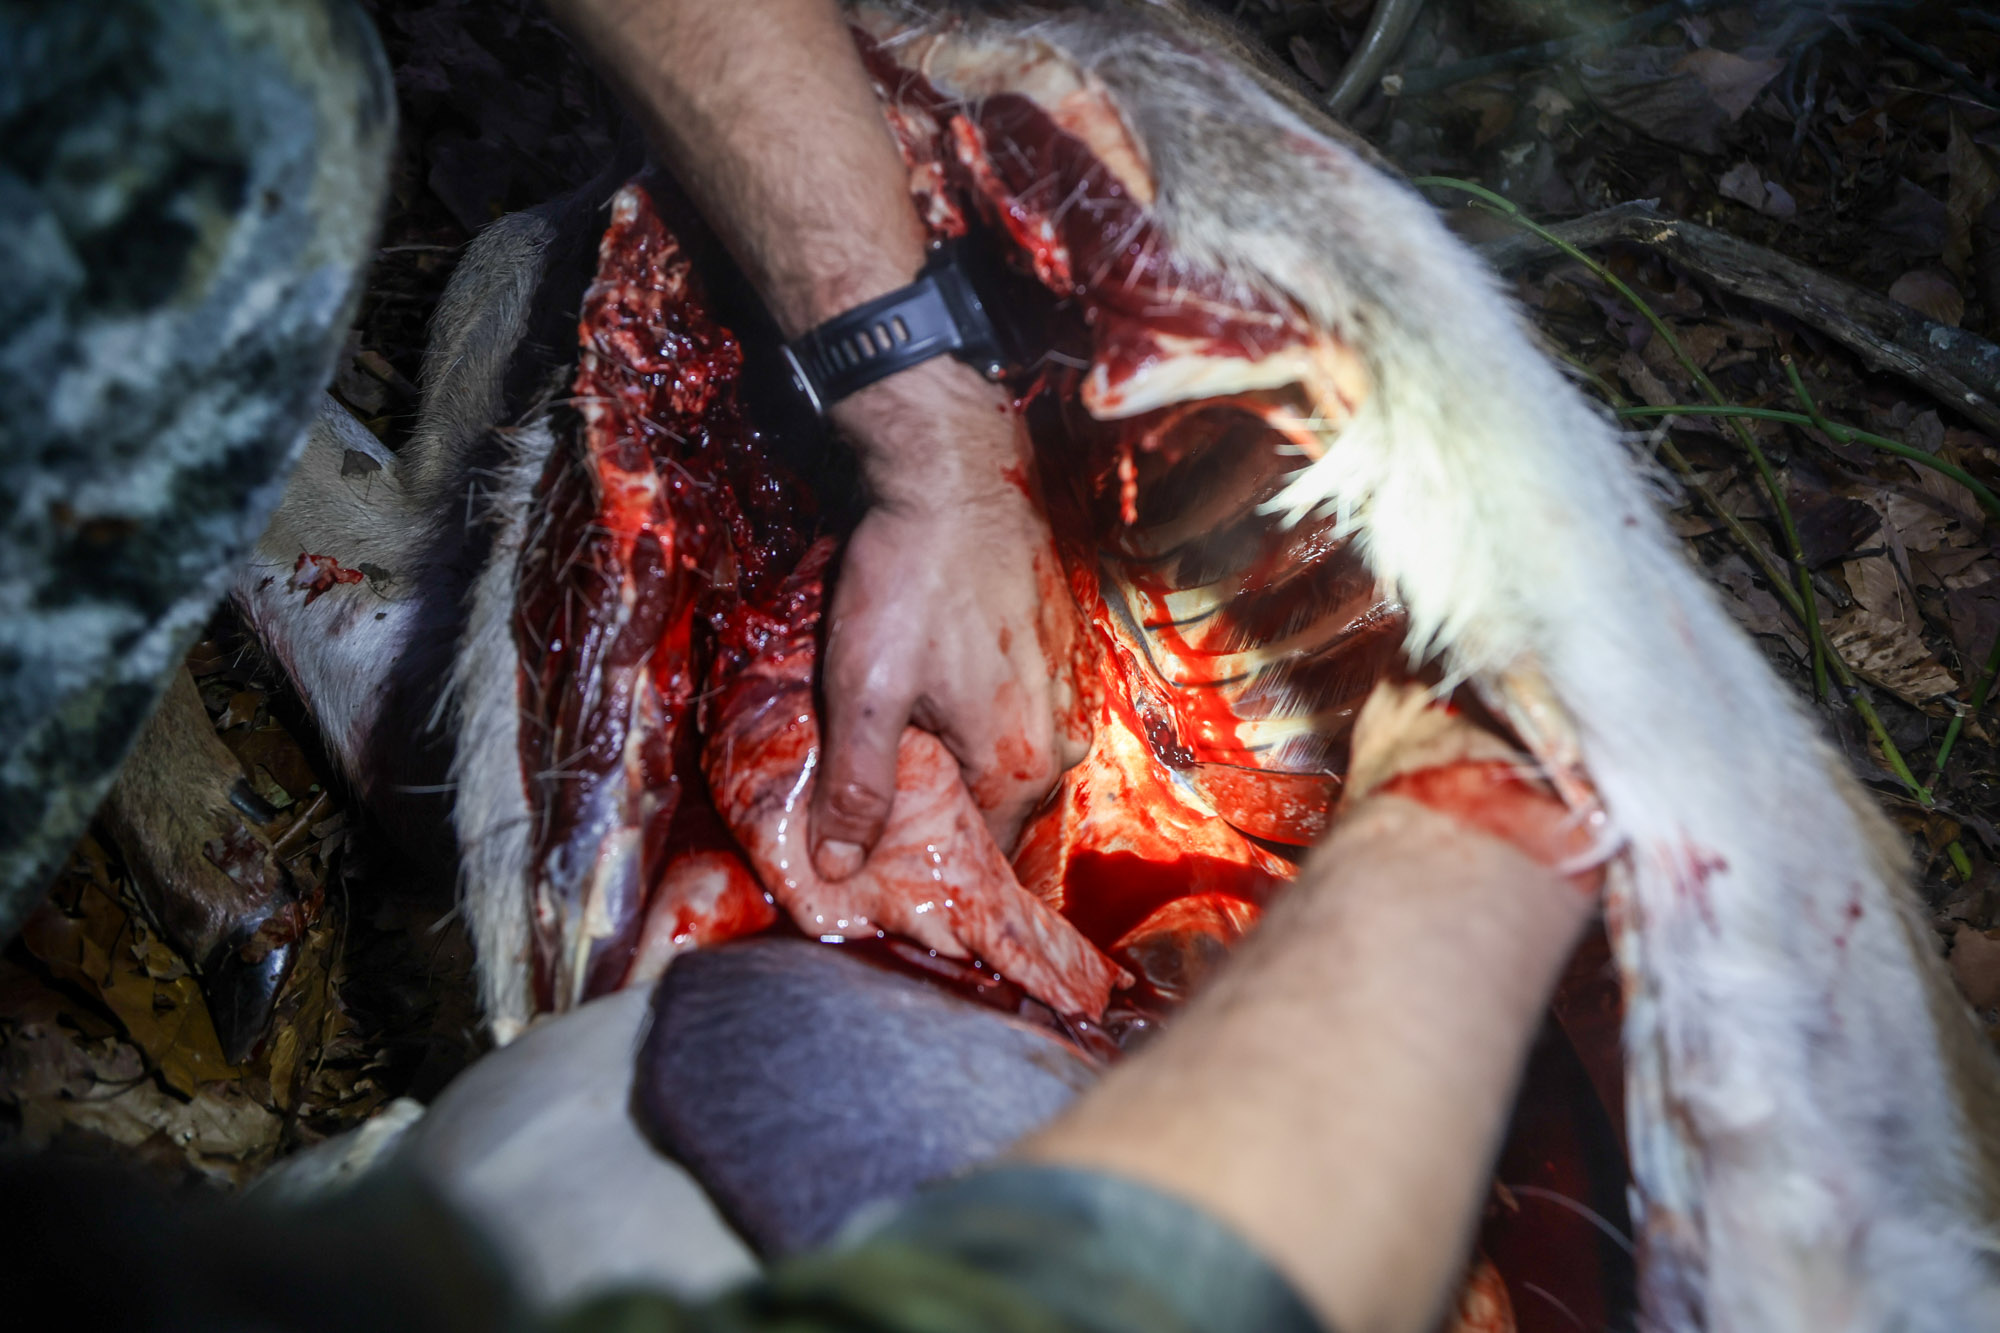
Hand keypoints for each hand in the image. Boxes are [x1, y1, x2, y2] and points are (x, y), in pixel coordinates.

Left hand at [809, 361, 1090, 879]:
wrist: (957, 466)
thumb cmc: (910, 578)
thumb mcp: (863, 691)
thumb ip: (856, 788)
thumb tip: (839, 872)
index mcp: (1021, 765)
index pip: (983, 858)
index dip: (927, 863)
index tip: (880, 859)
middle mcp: (1062, 737)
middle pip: (998, 808)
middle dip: (944, 811)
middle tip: (876, 796)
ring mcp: (1068, 689)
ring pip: (1008, 755)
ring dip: (960, 757)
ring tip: (901, 736)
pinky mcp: (1061, 648)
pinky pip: (1020, 710)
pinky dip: (979, 713)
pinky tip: (934, 685)